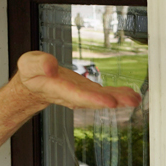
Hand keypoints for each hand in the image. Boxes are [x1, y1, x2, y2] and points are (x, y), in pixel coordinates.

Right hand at [15, 51, 141, 109]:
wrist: (34, 85)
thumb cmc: (31, 74)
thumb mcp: (29, 63)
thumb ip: (39, 63)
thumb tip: (50, 66)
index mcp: (58, 89)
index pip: (77, 95)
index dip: (93, 98)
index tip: (109, 101)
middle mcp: (73, 95)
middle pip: (94, 99)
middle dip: (113, 100)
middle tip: (131, 101)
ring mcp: (81, 94)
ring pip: (102, 97)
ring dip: (120, 99)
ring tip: (136, 99)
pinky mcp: (87, 90)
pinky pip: (104, 93)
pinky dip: (118, 94)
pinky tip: (131, 95)